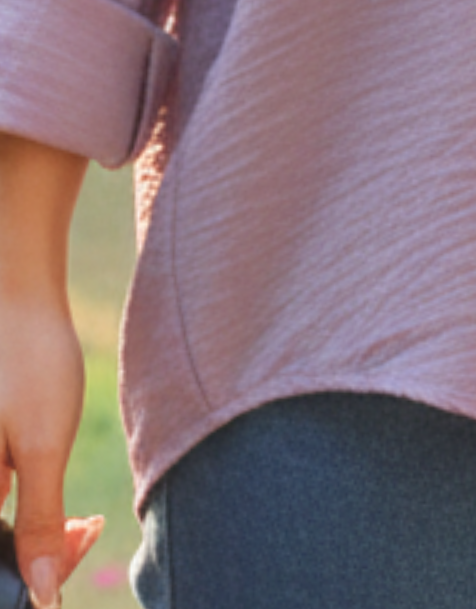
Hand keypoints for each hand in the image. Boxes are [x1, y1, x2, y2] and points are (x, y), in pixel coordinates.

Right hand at [0, 299, 104, 606]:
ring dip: (37, 524)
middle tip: (86, 528)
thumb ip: (39, 522)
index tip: (80, 542)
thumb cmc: (28, 356)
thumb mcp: (42, 444)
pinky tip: (50, 477)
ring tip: (79, 517)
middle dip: (39, 549)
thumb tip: (39, 595)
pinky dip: (25, 492)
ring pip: (0, 513)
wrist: (16, 281)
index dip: (33, 570)